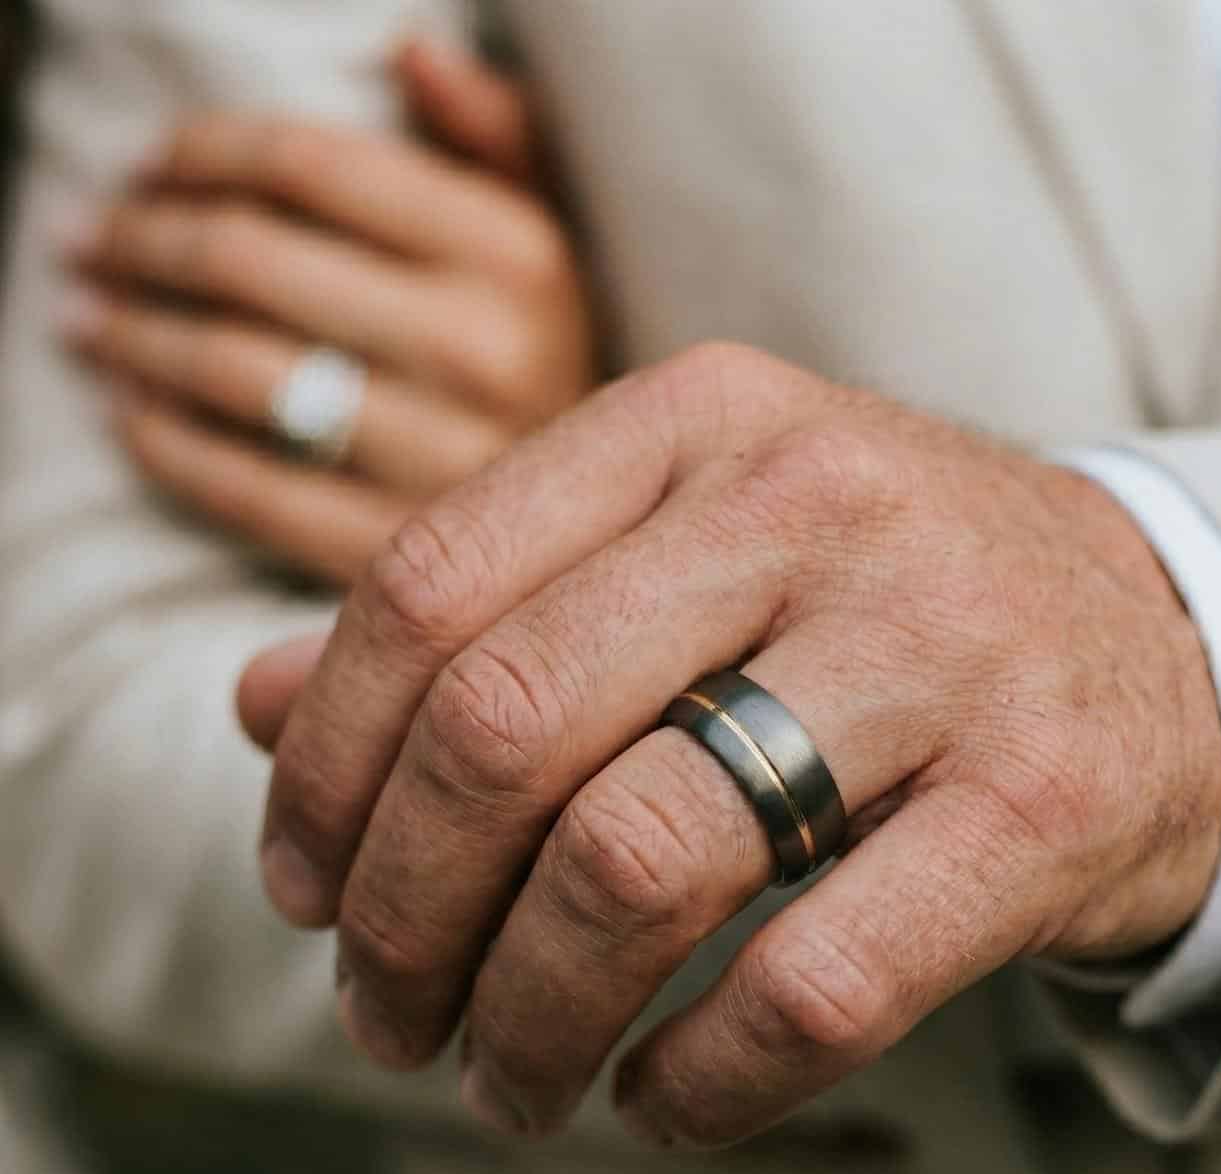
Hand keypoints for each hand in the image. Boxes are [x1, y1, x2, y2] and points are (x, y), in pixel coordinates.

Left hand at [58, 40, 592, 584]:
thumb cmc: (552, 364)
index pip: (311, 166)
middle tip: (91, 243)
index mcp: (519, 257)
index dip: (202, 152)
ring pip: (238, 374)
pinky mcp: (405, 553)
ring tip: (88, 321)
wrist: (612, 531)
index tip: (149, 166)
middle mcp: (488, 354)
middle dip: (143, 240)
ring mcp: (445, 465)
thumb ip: (501, 136)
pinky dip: (168, 450)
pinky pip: (252, 493)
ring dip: (133, 339)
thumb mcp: (556, 235)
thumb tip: (411, 54)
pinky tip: (132, 418)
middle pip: (252, 263)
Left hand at [241, 344, 1220, 1146]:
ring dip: (529, 1017)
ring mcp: (942, 647)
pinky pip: (816, 983)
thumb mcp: (686, 551)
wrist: (1165, 642)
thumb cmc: (881, 609)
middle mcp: (812, 502)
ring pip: (639, 862)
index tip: (305, 892)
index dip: (325, 768)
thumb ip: (487, 609)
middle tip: (385, 1019)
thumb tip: (253, 706)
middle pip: (504, 730)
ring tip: (507, 1084)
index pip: (424, 589)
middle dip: (402, 917)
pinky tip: (657, 1100)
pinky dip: (701, 1080)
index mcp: (697, 422)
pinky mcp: (1046, 801)